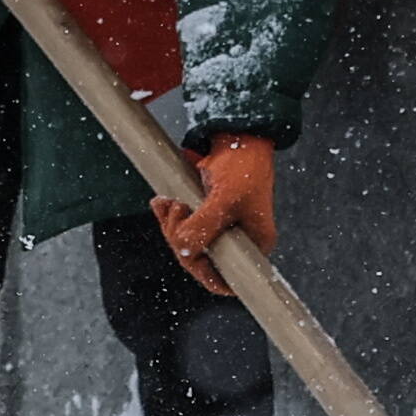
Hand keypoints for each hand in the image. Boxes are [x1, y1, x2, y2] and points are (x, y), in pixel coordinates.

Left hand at [159, 134, 276, 293]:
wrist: (236, 135)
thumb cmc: (243, 166)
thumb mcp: (225, 198)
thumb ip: (204, 226)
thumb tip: (184, 251)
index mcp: (253, 245)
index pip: (226, 280)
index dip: (203, 272)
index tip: (188, 253)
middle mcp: (237, 242)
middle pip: (200, 260)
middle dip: (180, 240)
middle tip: (178, 211)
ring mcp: (219, 229)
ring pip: (186, 244)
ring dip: (171, 226)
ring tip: (170, 202)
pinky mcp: (203, 215)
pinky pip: (181, 226)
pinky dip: (168, 216)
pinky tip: (162, 202)